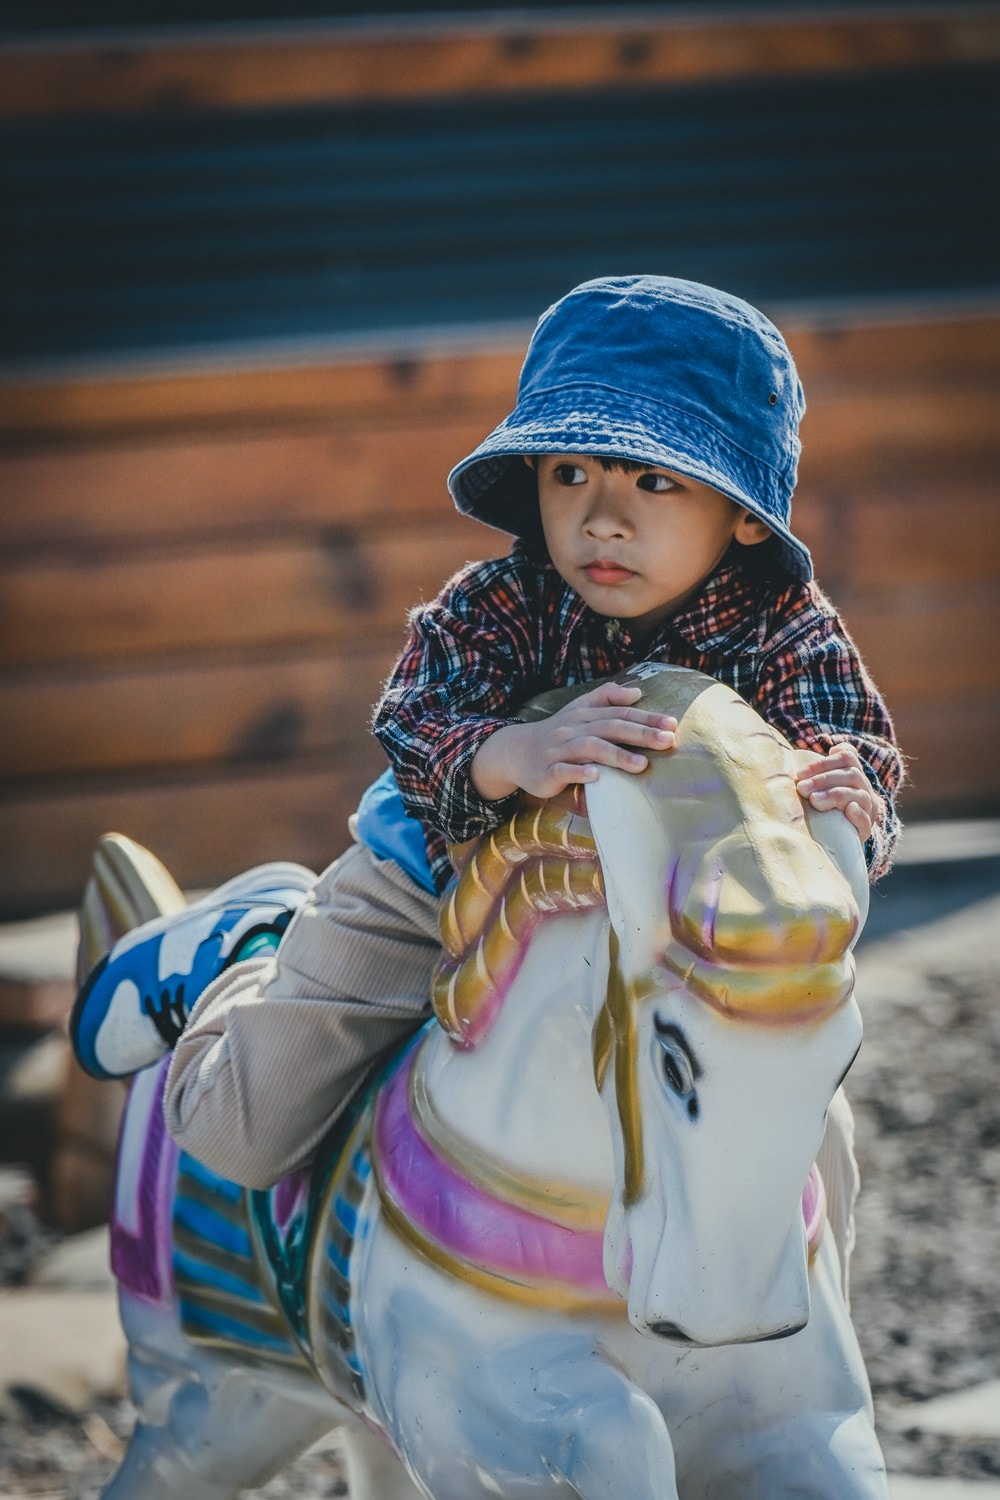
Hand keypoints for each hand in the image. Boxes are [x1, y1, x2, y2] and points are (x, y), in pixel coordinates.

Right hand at [470, 682, 676, 801]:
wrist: (516, 751)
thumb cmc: (557, 733)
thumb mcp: (579, 710)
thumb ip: (606, 698)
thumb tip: (636, 692)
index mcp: (584, 714)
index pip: (619, 713)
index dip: (646, 717)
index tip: (672, 724)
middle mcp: (573, 728)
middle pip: (610, 727)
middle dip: (640, 734)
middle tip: (668, 741)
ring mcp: (559, 750)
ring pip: (589, 748)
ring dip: (616, 755)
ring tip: (641, 764)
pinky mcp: (546, 771)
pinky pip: (563, 771)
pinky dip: (579, 772)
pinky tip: (596, 776)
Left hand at [795, 744, 878, 843]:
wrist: (827, 844)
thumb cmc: (813, 810)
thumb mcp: (812, 789)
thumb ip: (808, 775)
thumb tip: (784, 764)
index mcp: (852, 773)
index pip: (847, 756)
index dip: (824, 763)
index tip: (800, 773)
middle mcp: (863, 788)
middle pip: (852, 774)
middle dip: (823, 779)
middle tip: (801, 788)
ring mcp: (867, 808)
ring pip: (860, 795)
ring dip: (835, 795)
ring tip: (814, 800)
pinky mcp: (865, 830)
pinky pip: (866, 820)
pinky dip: (858, 814)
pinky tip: (848, 810)